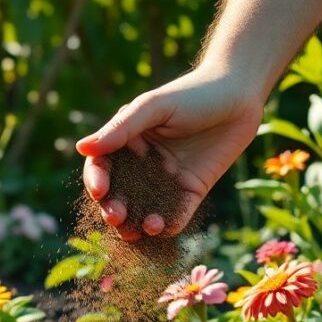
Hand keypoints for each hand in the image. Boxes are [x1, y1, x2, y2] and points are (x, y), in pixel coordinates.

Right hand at [76, 67, 264, 240]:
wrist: (240, 94)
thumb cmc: (194, 93)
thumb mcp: (154, 107)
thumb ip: (121, 129)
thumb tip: (81, 148)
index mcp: (127, 142)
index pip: (102, 167)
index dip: (96, 181)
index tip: (100, 191)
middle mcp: (143, 164)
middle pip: (120, 194)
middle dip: (114, 209)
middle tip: (117, 217)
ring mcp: (167, 179)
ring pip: (144, 208)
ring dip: (138, 223)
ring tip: (142, 228)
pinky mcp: (191, 191)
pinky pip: (176, 213)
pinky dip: (169, 224)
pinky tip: (165, 228)